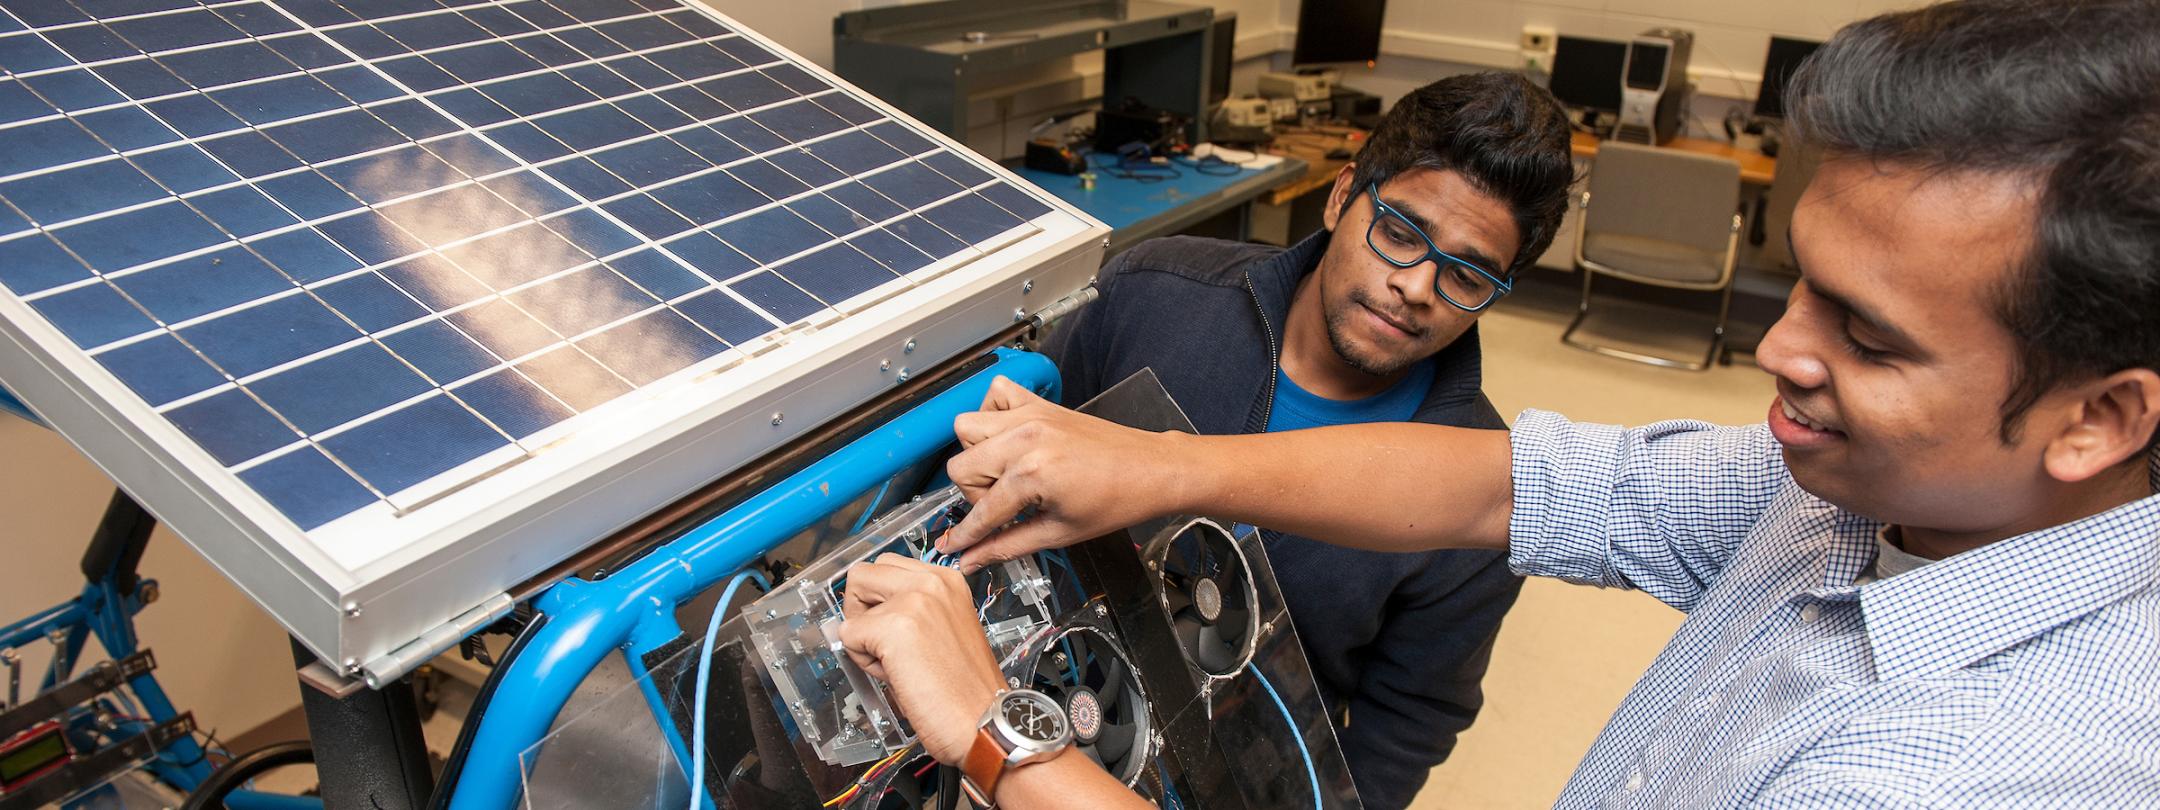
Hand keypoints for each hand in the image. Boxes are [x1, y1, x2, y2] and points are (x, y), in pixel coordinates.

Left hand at [835, 554, 1004, 763]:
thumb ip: (912, 608)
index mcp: (947, 579)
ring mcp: (912, 601)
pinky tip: (895, 675)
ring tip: (893, 660)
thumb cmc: (966, 687)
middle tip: (882, 641)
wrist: (983, 720)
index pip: (887, 565)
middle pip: (863, 574)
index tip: (890, 624)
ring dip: (862, 633)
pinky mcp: (894, 627)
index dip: (878, 598)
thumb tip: (868, 610)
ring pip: (852, 602)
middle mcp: (931, 582)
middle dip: (861, 608)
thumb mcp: (945, 626)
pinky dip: (862, 660)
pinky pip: (848, 636)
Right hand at [941, 376, 1192, 571]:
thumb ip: (1007, 546)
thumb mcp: (1059, 533)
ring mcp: (1030, 415)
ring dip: (979, 455)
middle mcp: (1025, 437)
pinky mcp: (1040, 404)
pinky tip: (1011, 439)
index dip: (965, 535)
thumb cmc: (1117, 500)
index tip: (953, 547)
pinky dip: (994, 414)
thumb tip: (972, 559)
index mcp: (1031, 473)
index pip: (981, 511)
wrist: (1151, 470)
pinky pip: (996, 394)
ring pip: (967, 428)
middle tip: (1004, 506)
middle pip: (961, 466)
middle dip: (975, 494)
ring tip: (1007, 473)